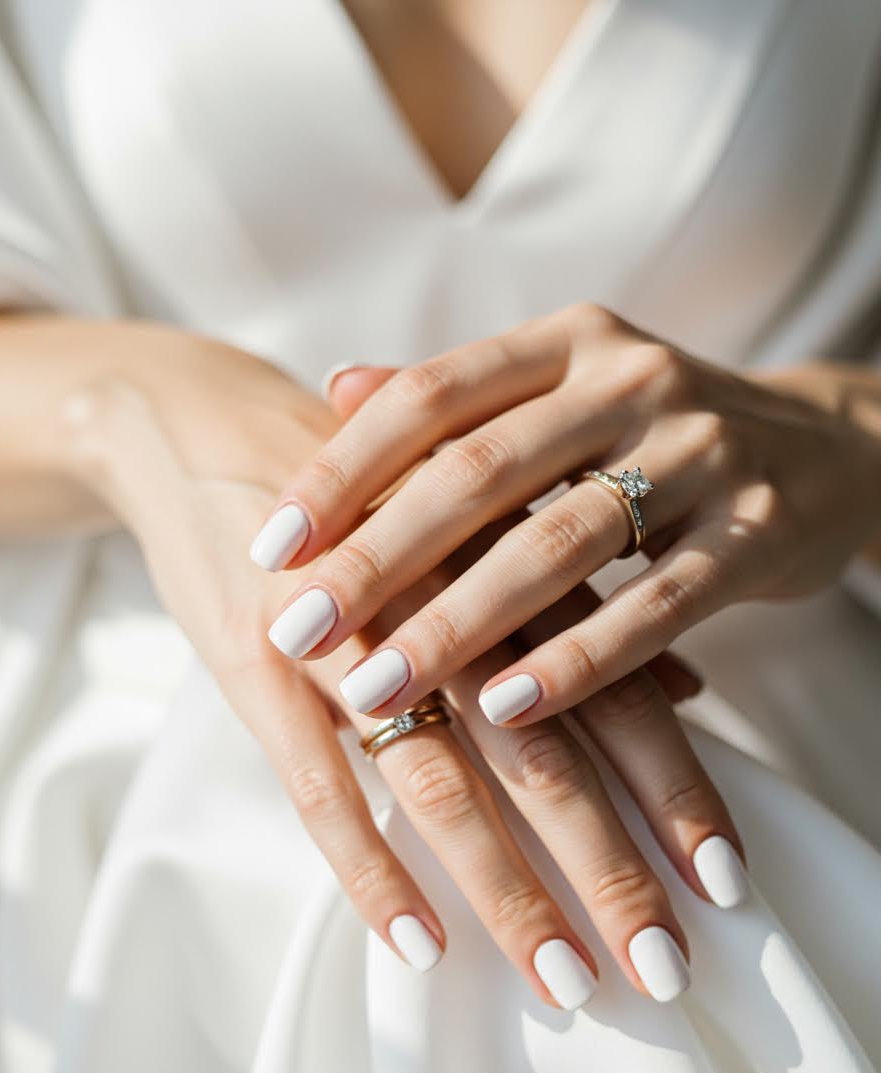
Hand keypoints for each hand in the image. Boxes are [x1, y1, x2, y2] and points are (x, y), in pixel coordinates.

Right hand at [64, 362, 738, 1011]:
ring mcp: (349, 641)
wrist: (211, 427)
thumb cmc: (367, 494)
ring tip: (564, 984)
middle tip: (663, 970)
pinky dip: (372, 868)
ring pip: (444, 785)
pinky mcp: (261, 669)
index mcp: (509, 572)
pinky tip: (419, 946)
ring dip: (508, 893)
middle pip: (546, 755)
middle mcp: (445, 608)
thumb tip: (691, 689)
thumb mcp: (479, 537)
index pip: (617, 693)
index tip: (725, 884)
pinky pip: (322, 788)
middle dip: (609, 868)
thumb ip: (579, 618)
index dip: (676, 789)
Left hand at [254, 303, 880, 727]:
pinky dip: (579, 663)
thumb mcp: (566, 389)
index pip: (431, 397)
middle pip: (480, 474)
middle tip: (298, 631)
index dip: (341, 470)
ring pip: (559, 544)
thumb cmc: (658, 433)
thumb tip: (336, 387)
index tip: (270, 544)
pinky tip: (508, 710)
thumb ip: (460, 397)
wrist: (826, 446)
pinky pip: (657, 609)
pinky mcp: (758, 533)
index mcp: (567, 341)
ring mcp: (702, 453)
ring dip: (459, 625)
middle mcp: (631, 380)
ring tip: (379, 691)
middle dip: (378, 560)